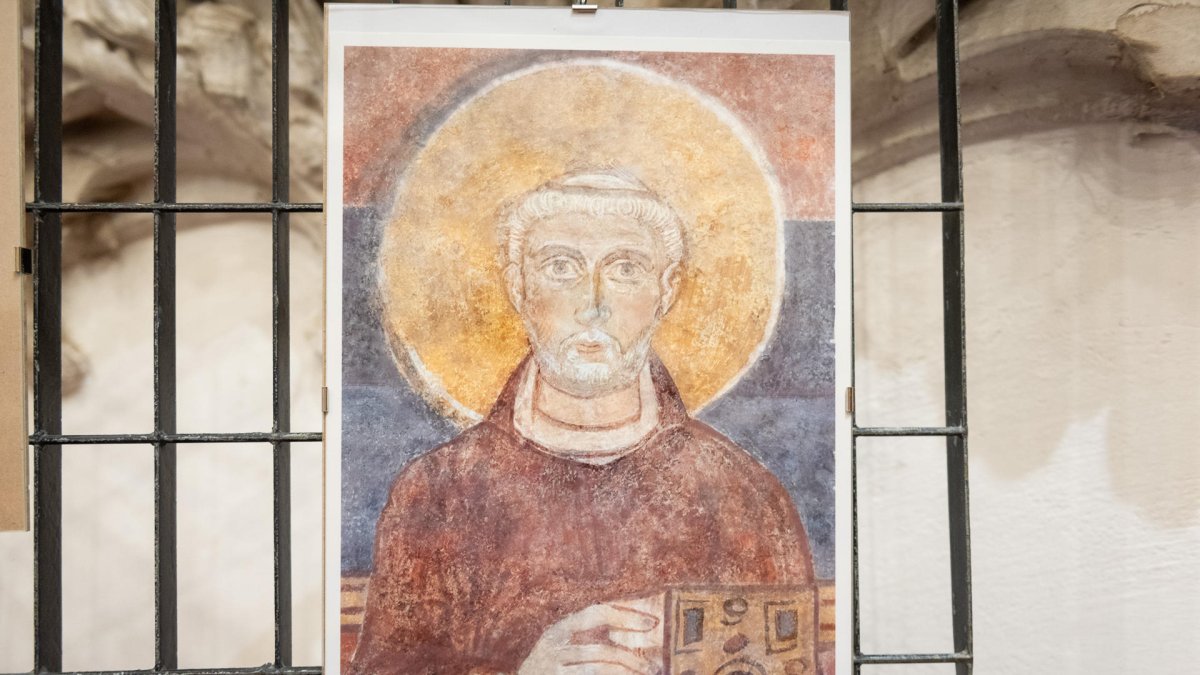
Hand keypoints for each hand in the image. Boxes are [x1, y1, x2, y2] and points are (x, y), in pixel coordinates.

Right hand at [518, 595, 664, 674]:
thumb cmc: (547, 668)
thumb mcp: (560, 647)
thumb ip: (587, 637)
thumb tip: (633, 628)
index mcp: (558, 629)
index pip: (598, 613)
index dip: (627, 616)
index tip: (652, 623)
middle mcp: (553, 647)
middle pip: (603, 650)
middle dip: (632, 659)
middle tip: (654, 666)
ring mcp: (551, 669)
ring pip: (599, 670)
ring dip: (626, 674)